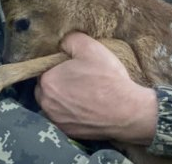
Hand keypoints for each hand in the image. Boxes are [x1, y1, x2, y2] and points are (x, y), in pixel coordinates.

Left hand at [34, 32, 156, 144]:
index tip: (74, 66)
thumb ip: (70, 40)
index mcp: (47, 81)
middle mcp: (46, 103)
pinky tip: (87, 107)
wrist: (127, 112)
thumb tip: (63, 43)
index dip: (59, 65)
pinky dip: (72, 112)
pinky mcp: (68, 132)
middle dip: (58, 82)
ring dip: (63, 98)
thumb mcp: (90, 47)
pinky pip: (64, 117)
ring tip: (84, 93)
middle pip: (47, 87)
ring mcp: (56, 119)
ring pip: (54, 103)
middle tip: (79, 78)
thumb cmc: (107, 79)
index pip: (45, 68)